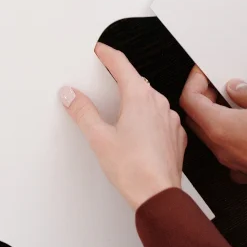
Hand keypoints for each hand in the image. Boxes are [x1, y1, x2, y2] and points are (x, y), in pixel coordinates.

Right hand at [61, 43, 186, 208]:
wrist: (158, 196)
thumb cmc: (134, 170)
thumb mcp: (98, 138)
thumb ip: (83, 112)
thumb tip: (71, 95)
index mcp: (139, 97)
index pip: (121, 63)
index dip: (107, 54)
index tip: (100, 49)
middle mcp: (158, 103)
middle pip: (136, 81)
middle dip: (119, 78)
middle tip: (104, 80)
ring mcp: (169, 119)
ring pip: (149, 99)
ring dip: (134, 99)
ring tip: (118, 113)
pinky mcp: (175, 135)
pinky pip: (159, 117)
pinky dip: (147, 118)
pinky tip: (136, 133)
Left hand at [180, 68, 246, 198]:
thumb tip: (238, 90)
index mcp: (221, 128)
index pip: (190, 101)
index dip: (194, 81)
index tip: (204, 72)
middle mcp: (224, 150)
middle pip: (198, 121)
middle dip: (204, 99)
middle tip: (218, 85)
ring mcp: (237, 165)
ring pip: (216, 138)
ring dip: (220, 118)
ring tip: (239, 101)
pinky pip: (234, 152)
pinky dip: (236, 136)